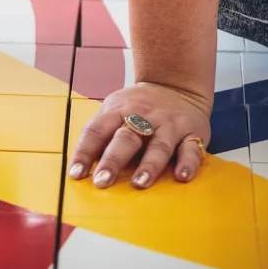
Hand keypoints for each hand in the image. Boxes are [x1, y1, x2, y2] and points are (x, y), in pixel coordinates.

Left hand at [68, 82, 211, 189]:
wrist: (175, 84)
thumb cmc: (139, 107)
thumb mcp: (116, 109)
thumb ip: (102, 134)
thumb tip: (82, 165)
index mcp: (119, 110)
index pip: (97, 130)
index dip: (84, 151)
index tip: (75, 174)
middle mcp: (143, 116)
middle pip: (126, 138)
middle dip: (113, 160)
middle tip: (102, 182)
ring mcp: (168, 124)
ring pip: (158, 145)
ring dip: (148, 165)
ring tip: (139, 184)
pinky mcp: (191, 132)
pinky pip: (190, 148)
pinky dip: (188, 163)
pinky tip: (182, 176)